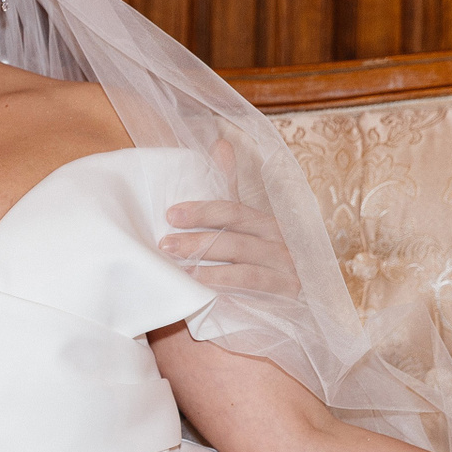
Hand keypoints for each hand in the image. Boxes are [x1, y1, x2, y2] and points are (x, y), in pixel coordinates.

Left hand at [160, 138, 299, 298]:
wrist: (280, 307)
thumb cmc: (252, 260)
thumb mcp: (239, 225)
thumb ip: (228, 189)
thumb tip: (221, 143)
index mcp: (266, 223)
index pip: (233, 210)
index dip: (202, 211)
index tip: (170, 214)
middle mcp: (279, 244)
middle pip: (236, 238)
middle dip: (197, 241)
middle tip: (164, 245)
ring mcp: (286, 271)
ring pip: (243, 267)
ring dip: (208, 268)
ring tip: (178, 270)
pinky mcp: (287, 296)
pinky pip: (253, 290)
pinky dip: (226, 289)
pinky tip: (203, 293)